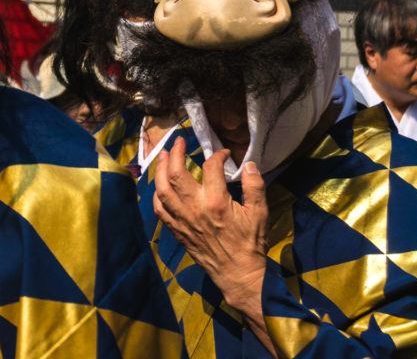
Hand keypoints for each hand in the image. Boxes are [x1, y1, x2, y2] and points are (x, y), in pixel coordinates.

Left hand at [153, 138, 274, 352]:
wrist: (238, 274)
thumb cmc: (250, 243)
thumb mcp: (260, 213)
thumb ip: (254, 186)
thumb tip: (248, 163)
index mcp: (216, 201)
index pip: (211, 167)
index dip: (217, 155)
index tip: (223, 153)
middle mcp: (194, 208)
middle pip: (176, 173)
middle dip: (175, 153)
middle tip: (178, 141)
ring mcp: (182, 219)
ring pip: (162, 189)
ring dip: (160, 169)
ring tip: (162, 155)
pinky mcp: (177, 230)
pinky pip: (160, 210)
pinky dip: (157, 195)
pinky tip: (159, 186)